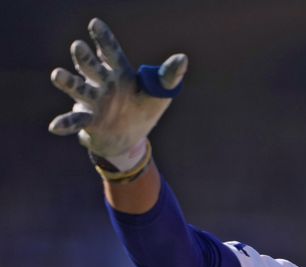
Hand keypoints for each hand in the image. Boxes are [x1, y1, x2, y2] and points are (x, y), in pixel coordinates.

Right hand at [48, 18, 187, 161]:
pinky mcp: (89, 121)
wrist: (129, 138)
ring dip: (68, 83)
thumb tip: (183, 58)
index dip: (103, 38)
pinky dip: (65, 123)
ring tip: (57, 75)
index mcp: (120, 73)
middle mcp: (103, 83)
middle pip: (92, 67)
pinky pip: (75, 121)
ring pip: (79, 89)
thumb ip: (168, 77)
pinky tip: (55, 127)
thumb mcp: (159, 94)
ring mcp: (93, 101)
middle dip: (85, 58)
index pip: (111, 53)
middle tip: (78, 46)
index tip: (95, 23)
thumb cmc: (142, 109)